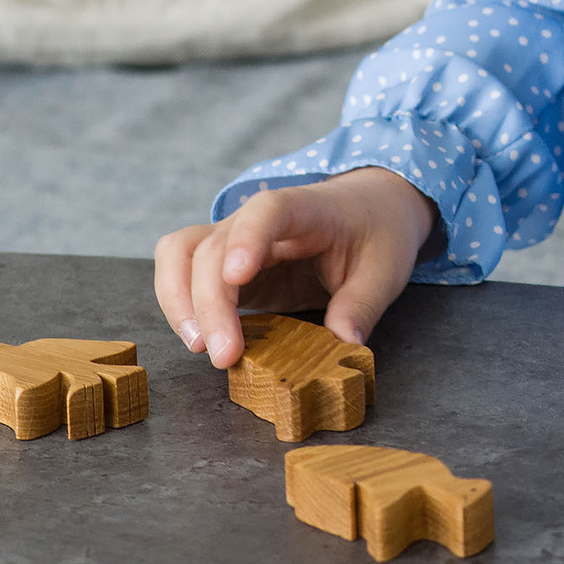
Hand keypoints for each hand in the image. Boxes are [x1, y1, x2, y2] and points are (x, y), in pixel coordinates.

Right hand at [151, 166, 439, 368]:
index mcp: (304, 208)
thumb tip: (343, 344)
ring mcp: (236, 239)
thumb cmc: (378, 231)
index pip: (267, 211)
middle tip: (225, 355)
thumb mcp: (385, 268)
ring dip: (179, 300)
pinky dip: (178, 303)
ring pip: (182, 253)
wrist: (370, 210)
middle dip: (211, 303)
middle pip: (215, 247)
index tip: (238, 276)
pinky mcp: (226, 265)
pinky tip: (198, 338)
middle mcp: (258, 219)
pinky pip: (183, 272)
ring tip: (199, 347)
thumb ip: (362, 304)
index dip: (248, 239)